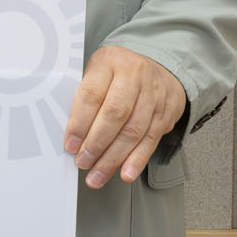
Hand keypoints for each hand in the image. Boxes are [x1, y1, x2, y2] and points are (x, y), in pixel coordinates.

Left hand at [64, 45, 186, 187]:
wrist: (158, 68)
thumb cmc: (118, 73)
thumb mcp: (97, 72)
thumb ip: (84, 97)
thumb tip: (70, 135)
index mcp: (109, 61)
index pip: (92, 95)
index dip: (79, 123)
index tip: (70, 144)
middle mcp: (134, 76)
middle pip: (115, 115)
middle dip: (96, 144)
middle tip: (83, 162)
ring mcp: (154, 94)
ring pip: (133, 131)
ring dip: (113, 158)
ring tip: (97, 174)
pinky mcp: (166, 113)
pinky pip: (151, 140)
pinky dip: (137, 160)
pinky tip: (125, 173)